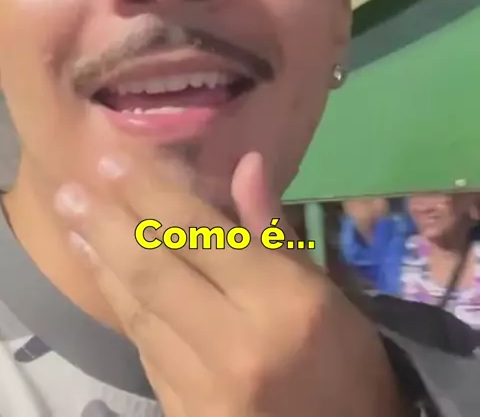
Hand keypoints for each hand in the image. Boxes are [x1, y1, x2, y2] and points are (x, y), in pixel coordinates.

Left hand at [54, 149, 403, 416]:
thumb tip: (246, 163)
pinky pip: (144, 349)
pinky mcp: (184, 413)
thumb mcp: (324, 291)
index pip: (201, 234)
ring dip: (102, 264)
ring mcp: (203, 386)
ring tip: (74, 224)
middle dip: (108, 225)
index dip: (152, 193)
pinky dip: (122, 307)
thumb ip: (274, 230)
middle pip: (156, 271)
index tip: (115, 161)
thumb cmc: (344, 361)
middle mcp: (235, 342)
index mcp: (280, 301)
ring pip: (140, 311)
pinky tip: (105, 277)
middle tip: (71, 190)